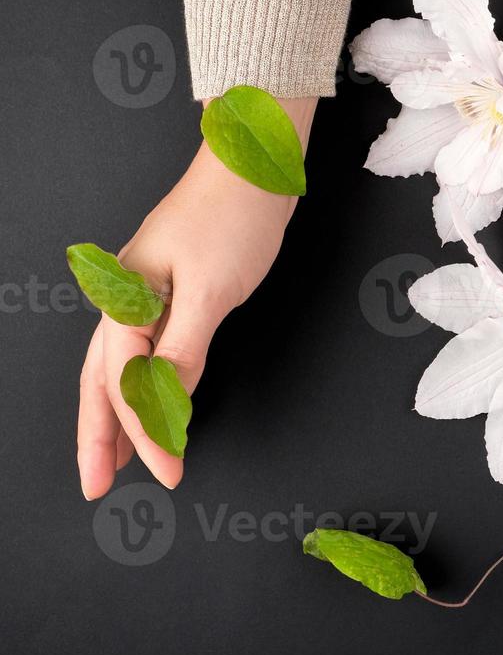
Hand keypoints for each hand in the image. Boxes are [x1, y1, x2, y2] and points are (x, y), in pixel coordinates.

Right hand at [77, 97, 316, 497]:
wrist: (252, 165)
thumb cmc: (234, 217)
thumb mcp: (213, 290)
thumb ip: (184, 348)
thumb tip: (163, 400)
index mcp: (126, 301)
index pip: (127, 385)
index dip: (144, 436)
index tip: (166, 473)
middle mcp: (124, 300)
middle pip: (100, 382)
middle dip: (99, 438)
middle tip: (97, 488)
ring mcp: (144, 296)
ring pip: (119, 369)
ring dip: (117, 417)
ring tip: (114, 462)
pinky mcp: (170, 293)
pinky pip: (147, 352)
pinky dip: (146, 386)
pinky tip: (154, 408)